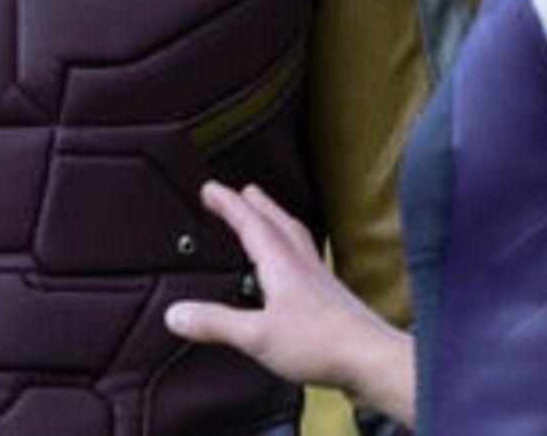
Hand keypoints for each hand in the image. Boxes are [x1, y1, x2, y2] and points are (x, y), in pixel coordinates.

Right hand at [163, 181, 416, 425]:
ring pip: (294, 235)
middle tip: (239, 191)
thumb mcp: (255, 336)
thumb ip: (215, 323)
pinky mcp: (329, 294)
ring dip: (275, 220)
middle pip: (276, 220)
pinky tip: (293, 266)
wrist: (370, 358)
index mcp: (280, 263)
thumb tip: (176, 313)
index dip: (228, 203)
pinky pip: (305, 256)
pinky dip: (292, 247)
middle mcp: (301, 262)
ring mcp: (318, 276)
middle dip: (254, 203)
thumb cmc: (320, 344)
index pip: (249, 222)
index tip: (210, 188)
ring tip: (266, 217)